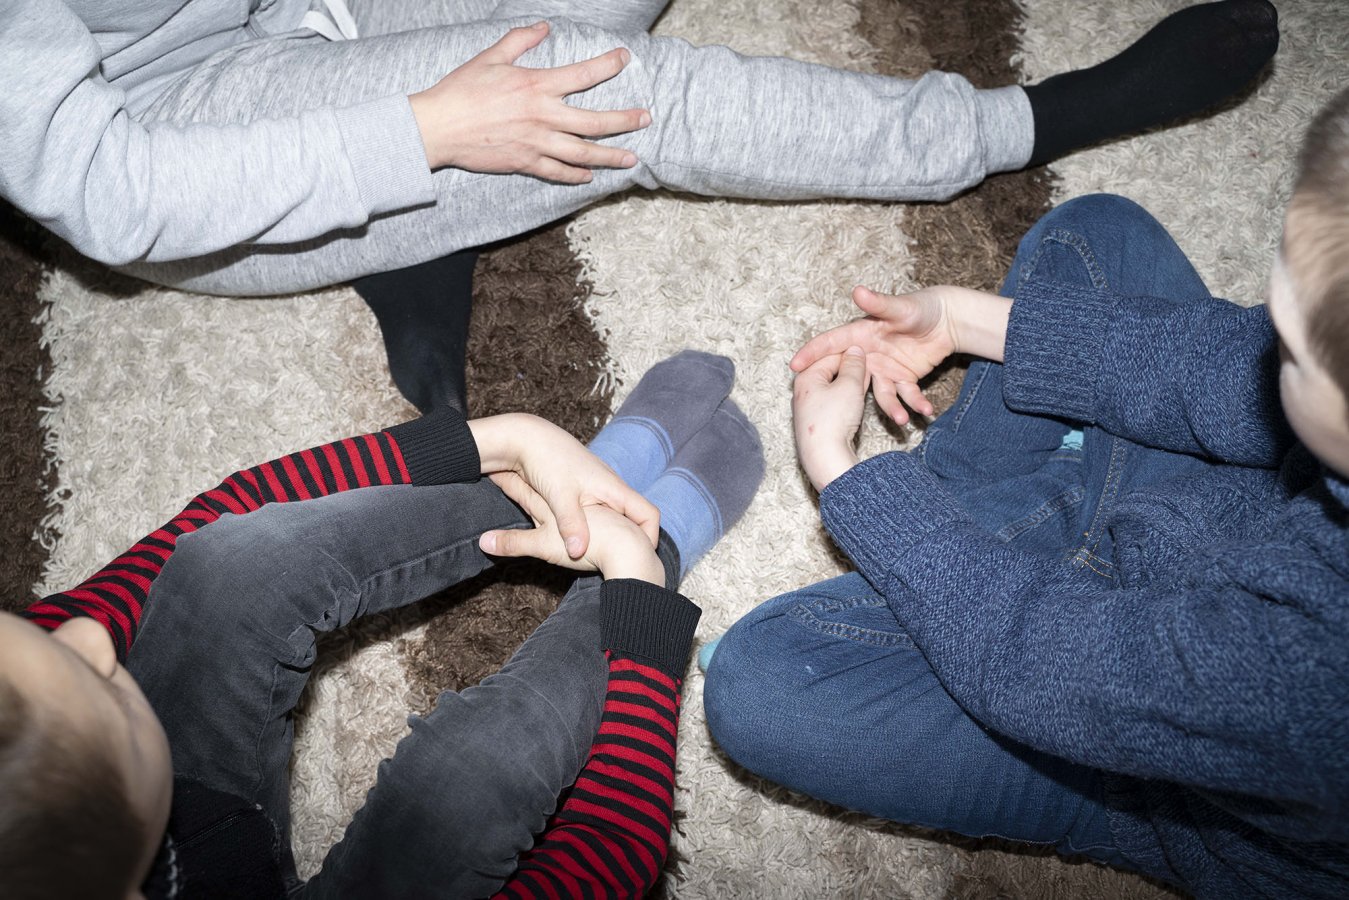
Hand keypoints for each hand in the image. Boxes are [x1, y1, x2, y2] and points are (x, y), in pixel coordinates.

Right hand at [408, 22, 650, 182]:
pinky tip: (590, 176)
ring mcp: (537, 143)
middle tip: (645, 119)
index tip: (624, 58)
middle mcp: (543, 116)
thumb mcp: (491, 57)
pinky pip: (558, 173)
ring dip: (610, 156)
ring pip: (583, 154)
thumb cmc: (462, 90)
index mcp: (537, 86)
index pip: (584, 75)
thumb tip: (543, 27)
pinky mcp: (525, 163)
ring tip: (631, 157)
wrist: (439, 127)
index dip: (608, 64)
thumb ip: (520, 41)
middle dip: (624, 120)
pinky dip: (576, 176)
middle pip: (595, 122)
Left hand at [469, 413, 658, 558]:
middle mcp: (611, 487)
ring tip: (604, 554)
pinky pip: (600, 511)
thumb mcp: (560, 495)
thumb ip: (571, 524)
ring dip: (613, 533)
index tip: (640, 556)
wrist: (529, 437)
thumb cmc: (547, 461)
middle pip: (635, 517)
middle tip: (622, 560)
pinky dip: (597, 525)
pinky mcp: (585, 489)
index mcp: (614, 488)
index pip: (649, 514)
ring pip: (616, 515)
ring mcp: (599, 487)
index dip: (650, 537)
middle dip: (633, 540)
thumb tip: (577, 553)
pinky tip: (582, 537)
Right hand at [791, 285, 1010, 425]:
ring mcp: (885, 370)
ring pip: (882, 394)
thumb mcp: (899, 307)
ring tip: (902, 419)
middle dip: (842, 395)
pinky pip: (906, 395)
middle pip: (849, 378)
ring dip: (892, 408)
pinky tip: (926, 410)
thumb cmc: (920, 307)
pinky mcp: (903, 379)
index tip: (794, 365)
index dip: (812, 353)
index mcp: (861, 335)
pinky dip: (915, 403)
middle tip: (836, 413)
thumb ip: (878, 303)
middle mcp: (869, 355)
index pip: (832, 343)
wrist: (946, 320)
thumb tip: (858, 291)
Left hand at [792, 346, 869, 491]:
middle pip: (830, 372)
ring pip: (833, 389)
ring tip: (863, 391)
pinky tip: (856, 407)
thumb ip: (854, 365)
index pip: (830, 355)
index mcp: (806, 376)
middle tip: (868, 374)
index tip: (868, 358)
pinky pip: (834, 404)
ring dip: (850, 387)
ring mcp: (808, 408)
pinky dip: (846, 402)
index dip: (851, 355)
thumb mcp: (849, 385)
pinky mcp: (817, 423)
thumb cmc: (834, 419)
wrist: (825, 458)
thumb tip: (854, 350)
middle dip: (851, 372)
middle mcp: (802, 391)